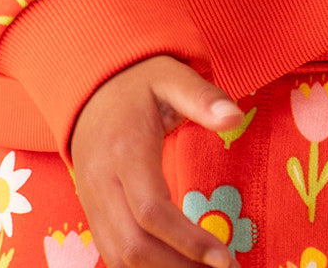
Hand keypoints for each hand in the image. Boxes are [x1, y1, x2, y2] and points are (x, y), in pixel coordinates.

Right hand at [69, 55, 244, 267]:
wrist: (90, 87)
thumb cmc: (137, 84)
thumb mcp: (171, 78)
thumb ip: (202, 97)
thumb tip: (236, 117)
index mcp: (125, 149)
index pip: (151, 210)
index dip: (187, 241)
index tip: (224, 258)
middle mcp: (102, 180)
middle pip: (133, 245)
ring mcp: (91, 199)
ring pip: (119, 256)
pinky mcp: (91, 211)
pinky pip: (111, 253)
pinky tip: (173, 264)